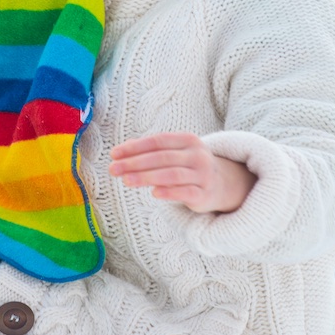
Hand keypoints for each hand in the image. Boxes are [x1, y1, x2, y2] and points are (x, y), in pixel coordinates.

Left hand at [108, 132, 255, 213]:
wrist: (221, 184)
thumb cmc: (188, 167)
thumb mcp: (174, 154)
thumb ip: (150, 152)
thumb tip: (119, 153)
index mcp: (188, 140)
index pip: (157, 141)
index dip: (134, 147)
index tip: (114, 154)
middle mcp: (197, 155)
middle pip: (161, 158)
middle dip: (135, 163)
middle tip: (114, 169)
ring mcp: (203, 175)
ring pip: (172, 174)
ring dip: (146, 177)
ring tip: (126, 181)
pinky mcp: (205, 194)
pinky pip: (186, 192)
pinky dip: (169, 192)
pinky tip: (153, 193)